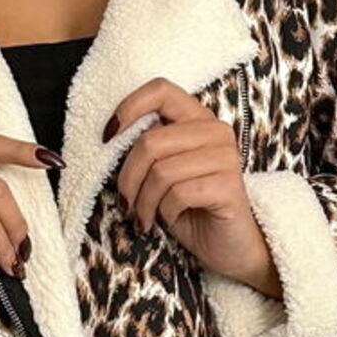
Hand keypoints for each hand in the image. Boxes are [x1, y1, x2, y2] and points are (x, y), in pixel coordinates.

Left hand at [105, 78, 281, 293]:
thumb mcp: (161, 172)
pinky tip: (169, 220)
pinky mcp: (229, 186)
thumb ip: (146, 149)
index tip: (107, 137)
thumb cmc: (189, 208)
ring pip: (161, 171)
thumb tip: (111, 137)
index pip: (161, 90)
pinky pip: (178, 194)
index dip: (128, 108)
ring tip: (145, 216)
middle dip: (128, 178)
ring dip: (144, 202)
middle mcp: (215, 131)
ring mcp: (226, 157)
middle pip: (150, 141)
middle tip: (127, 202)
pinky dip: (164, 212)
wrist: (228, 247)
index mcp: (197, 119)